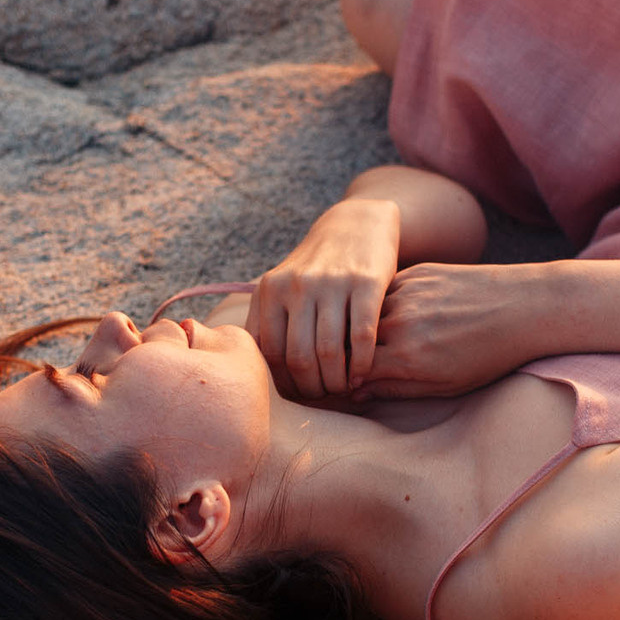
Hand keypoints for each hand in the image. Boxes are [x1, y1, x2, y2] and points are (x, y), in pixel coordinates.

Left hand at [252, 198, 399, 397]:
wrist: (356, 224)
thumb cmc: (315, 268)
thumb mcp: (281, 286)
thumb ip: (266, 322)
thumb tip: (253, 373)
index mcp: (270, 290)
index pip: (270, 353)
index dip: (284, 383)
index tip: (298, 394)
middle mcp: (297, 285)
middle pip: (299, 358)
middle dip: (311, 388)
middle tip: (322, 396)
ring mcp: (332, 283)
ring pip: (330, 351)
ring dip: (336, 381)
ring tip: (341, 388)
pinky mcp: (366, 282)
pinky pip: (362, 336)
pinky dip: (361, 364)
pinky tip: (362, 373)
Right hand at [354, 262, 542, 398]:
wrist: (525, 307)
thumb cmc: (489, 354)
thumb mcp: (445, 386)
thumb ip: (398, 389)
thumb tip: (359, 392)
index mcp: (405, 358)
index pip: (353, 370)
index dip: (349, 378)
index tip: (353, 383)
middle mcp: (399, 324)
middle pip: (354, 341)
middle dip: (352, 353)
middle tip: (363, 361)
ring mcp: (406, 294)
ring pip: (366, 314)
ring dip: (367, 327)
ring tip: (383, 338)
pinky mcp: (416, 273)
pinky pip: (385, 292)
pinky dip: (385, 305)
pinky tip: (402, 314)